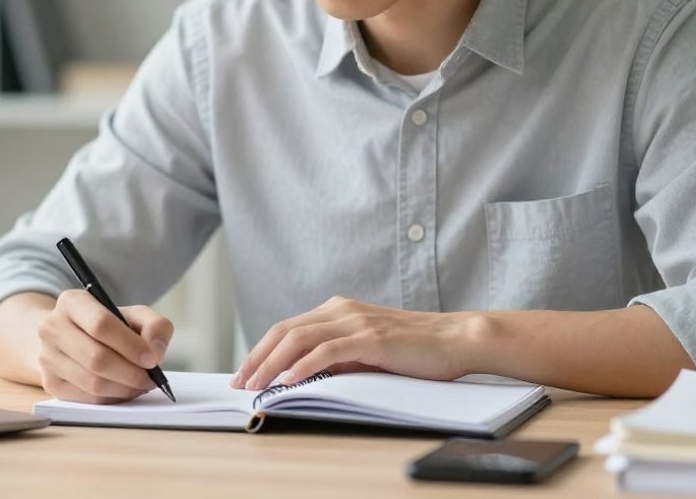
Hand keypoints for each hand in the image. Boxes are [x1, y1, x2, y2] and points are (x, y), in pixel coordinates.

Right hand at [37, 289, 173, 403]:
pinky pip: (87, 398)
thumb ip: (154, 326)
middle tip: (151, 379)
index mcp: (72, 302)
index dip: (130, 345)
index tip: (152, 359)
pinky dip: (112, 398)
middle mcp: (52, 327)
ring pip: (92, 382)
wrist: (71, 337)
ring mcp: (47, 357)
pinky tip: (123, 390)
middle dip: (130, 373)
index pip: (101, 324)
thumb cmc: (108, 326)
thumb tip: (155, 352)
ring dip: (124, 389)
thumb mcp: (134, 315)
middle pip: (96, 358)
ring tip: (140, 385)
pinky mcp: (49, 383)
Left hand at [231, 297, 478, 389]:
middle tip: (239, 382)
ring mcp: (355, 321)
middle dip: (256, 357)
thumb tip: (305, 374)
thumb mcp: (367, 351)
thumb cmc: (415, 350)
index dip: (261, 350)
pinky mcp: (370, 338)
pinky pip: (327, 351)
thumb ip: (338, 356)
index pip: (287, 328)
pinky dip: (303, 365)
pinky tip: (288, 381)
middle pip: (284, 330)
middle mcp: (342, 310)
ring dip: (272, 363)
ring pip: (299, 339)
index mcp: (338, 310)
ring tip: (256, 385)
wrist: (456, 340)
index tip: (245, 373)